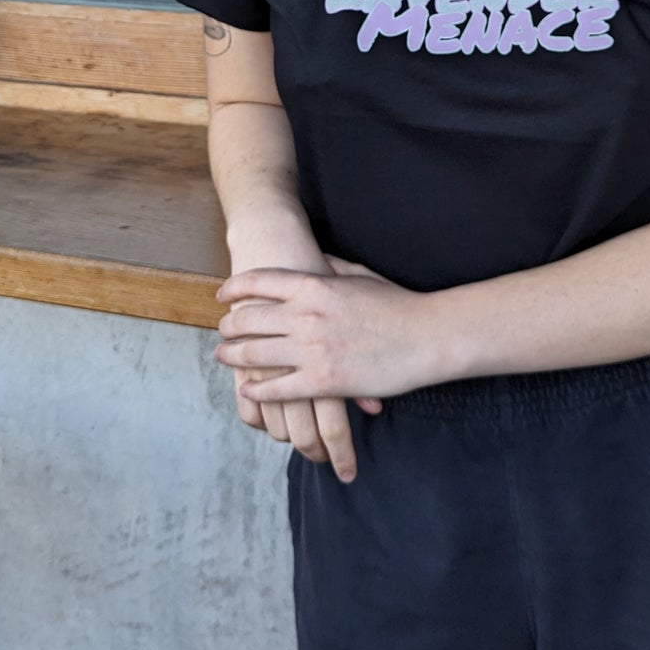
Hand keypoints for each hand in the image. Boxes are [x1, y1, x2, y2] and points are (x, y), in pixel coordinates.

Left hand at [226, 262, 383, 483]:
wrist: (427, 336)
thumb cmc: (396, 304)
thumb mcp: (358, 275)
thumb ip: (329, 268)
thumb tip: (312, 260)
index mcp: (314, 285)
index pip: (258, 282)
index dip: (234, 289)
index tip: (222, 296)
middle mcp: (306, 316)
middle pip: (248, 319)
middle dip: (229, 326)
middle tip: (222, 331)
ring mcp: (312, 350)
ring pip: (254, 355)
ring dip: (232, 356)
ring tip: (223, 356)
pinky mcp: (322, 382)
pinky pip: (277, 389)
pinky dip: (256, 390)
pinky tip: (247, 389)